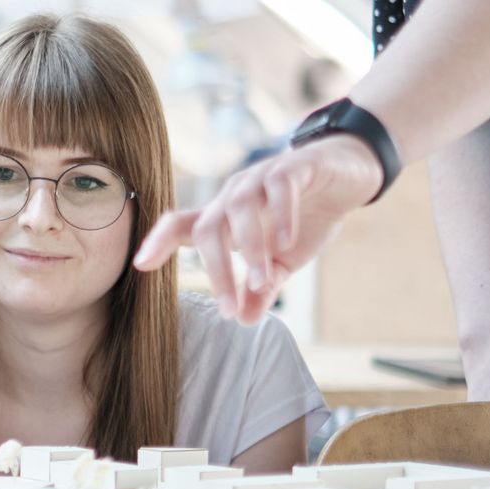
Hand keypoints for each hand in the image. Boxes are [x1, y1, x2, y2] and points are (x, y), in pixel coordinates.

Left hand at [133, 134, 384, 322]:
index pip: (181, 226)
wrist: (349, 175)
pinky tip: (288, 242)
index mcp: (225, 217)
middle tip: (228, 307)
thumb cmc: (305, 217)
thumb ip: (261, 289)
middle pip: (208, 227)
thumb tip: (243, 320)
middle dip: (215, 270)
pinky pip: (279, 188)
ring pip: (239, 208)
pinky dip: (281, 215)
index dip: (159, 241)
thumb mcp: (283, 261)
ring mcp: (261, 178)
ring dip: (249, 247)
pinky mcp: (294, 168)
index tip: (140, 266)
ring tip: (262, 280)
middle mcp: (235, 195)